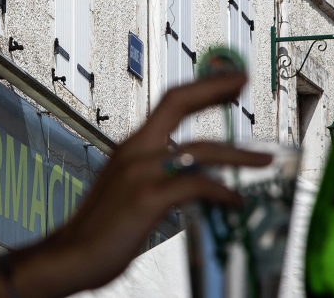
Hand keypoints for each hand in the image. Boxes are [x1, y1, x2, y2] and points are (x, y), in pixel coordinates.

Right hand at [39, 71, 270, 292]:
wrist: (70, 254)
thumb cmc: (99, 227)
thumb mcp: (126, 186)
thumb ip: (155, 173)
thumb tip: (191, 175)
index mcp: (132, 146)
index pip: (169, 102)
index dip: (200, 86)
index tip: (227, 79)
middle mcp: (136, 151)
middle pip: (178, 103)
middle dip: (214, 89)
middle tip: (243, 80)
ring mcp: (140, 172)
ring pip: (200, 149)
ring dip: (237, 153)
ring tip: (263, 160)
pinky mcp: (146, 197)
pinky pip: (195, 186)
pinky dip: (221, 192)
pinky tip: (235, 201)